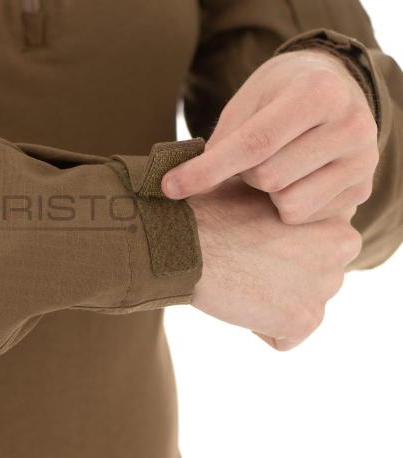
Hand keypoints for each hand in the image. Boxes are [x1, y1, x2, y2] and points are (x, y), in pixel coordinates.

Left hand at [164, 49, 378, 223]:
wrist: (334, 87)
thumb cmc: (279, 95)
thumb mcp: (247, 103)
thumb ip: (222, 142)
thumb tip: (179, 185)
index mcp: (317, 93)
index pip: (254, 143)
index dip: (207, 170)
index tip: (169, 187)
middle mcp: (351, 126)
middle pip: (268, 178)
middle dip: (244, 174)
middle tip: (250, 156)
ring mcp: (363, 161)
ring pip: (288, 203)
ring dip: (267, 192)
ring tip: (277, 165)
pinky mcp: (363, 190)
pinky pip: (306, 217)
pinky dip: (288, 204)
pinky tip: (296, 179)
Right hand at [188, 178, 361, 350]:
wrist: (182, 241)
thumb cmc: (209, 208)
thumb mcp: (259, 188)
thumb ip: (290, 200)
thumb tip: (291, 207)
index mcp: (333, 210)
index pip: (320, 245)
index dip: (281, 245)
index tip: (253, 238)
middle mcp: (343, 245)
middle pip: (314, 277)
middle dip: (282, 276)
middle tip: (244, 260)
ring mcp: (326, 284)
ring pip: (300, 307)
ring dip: (272, 302)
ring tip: (239, 278)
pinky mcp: (304, 319)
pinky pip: (283, 337)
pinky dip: (258, 327)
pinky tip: (238, 300)